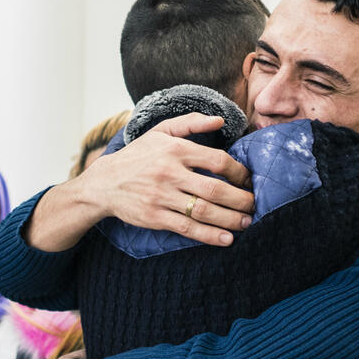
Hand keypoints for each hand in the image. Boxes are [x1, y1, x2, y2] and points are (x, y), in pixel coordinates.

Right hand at [27, 112, 254, 251]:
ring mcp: (162, 197)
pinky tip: (227, 239)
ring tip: (246, 222)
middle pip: (216, 189)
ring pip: (205, 211)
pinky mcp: (155, 217)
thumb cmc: (138, 156)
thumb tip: (219, 120)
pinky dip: (210, 236)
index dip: (239, 172)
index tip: (248, 180)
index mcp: (175, 149)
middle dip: (241, 199)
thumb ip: (190, 123)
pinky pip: (188, 229)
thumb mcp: (160, 132)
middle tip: (254, 204)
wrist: (104, 183)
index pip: (218, 161)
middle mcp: (170, 172)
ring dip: (231, 219)